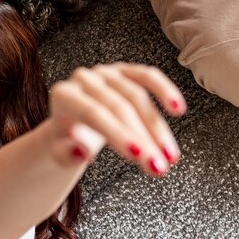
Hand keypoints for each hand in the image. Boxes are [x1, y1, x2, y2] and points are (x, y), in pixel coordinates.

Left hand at [49, 63, 185, 175]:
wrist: (73, 119)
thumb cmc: (68, 136)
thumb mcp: (60, 151)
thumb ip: (66, 153)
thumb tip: (82, 150)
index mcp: (64, 95)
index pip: (93, 113)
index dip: (118, 133)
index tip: (139, 156)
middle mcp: (84, 78)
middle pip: (118, 106)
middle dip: (142, 138)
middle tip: (159, 167)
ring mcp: (105, 72)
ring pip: (136, 95)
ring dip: (157, 127)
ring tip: (171, 156)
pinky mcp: (124, 70)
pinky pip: (147, 76)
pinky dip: (164, 89)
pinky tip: (178, 108)